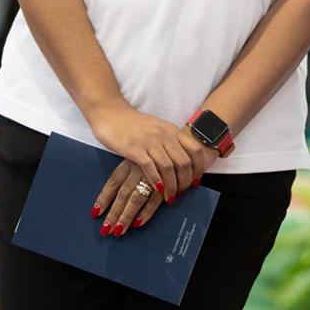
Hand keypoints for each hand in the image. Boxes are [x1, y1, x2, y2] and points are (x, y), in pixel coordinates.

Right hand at [87, 105, 213, 230]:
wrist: (110, 112)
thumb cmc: (134, 124)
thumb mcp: (158, 129)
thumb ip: (169, 142)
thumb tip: (181, 162)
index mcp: (172, 131)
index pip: (195, 150)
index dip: (198, 168)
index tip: (196, 181)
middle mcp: (164, 135)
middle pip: (183, 162)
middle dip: (185, 181)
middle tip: (181, 193)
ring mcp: (149, 141)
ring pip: (168, 167)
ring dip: (171, 185)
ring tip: (170, 197)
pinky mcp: (134, 148)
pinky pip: (149, 167)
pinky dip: (155, 180)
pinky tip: (157, 189)